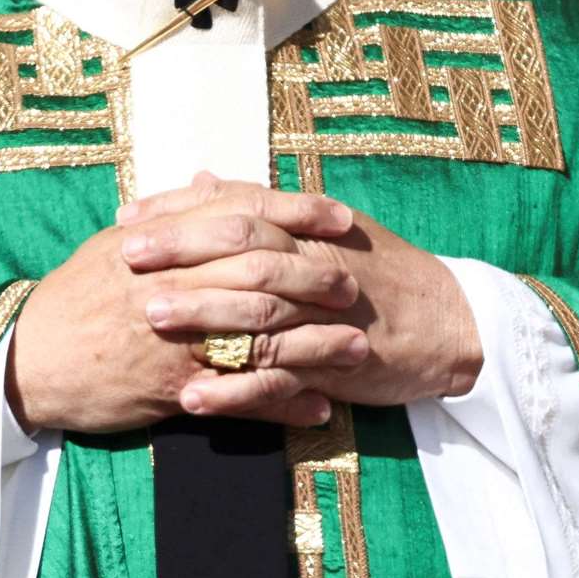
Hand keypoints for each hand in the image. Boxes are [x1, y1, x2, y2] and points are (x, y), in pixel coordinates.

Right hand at [5, 178, 367, 434]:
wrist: (29, 360)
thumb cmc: (74, 298)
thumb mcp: (117, 246)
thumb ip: (172, 216)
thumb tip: (212, 182)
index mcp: (164, 244)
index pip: (243, 215)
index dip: (296, 212)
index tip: (339, 215)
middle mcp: (176, 285)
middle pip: (262, 274)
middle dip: (316, 277)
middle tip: (356, 282)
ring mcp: (179, 339)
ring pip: (262, 337)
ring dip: (315, 345)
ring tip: (358, 349)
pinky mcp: (176, 388)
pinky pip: (242, 398)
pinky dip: (285, 404)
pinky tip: (319, 407)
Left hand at [118, 176, 482, 417]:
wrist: (453, 322)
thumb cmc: (384, 273)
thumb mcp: (327, 230)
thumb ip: (262, 209)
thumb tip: (204, 179)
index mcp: (310, 227)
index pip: (237, 206)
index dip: (180, 210)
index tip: (129, 219)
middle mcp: (316, 261)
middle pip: (242, 246)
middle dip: (180, 250)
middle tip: (125, 258)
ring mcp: (326, 314)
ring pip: (256, 308)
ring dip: (200, 313)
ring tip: (146, 318)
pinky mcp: (336, 365)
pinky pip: (279, 378)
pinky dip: (234, 390)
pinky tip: (192, 398)